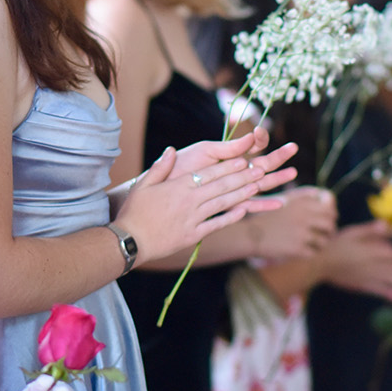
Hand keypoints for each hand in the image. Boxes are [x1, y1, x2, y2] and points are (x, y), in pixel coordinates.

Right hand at [113, 136, 297, 264]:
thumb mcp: (144, 185)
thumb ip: (160, 167)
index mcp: (179, 187)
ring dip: (241, 194)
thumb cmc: (135, 212)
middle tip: (260, 169)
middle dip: (242, 177)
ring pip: (223, 203)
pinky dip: (230, 217)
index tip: (243, 159)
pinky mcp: (193, 234)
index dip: (228, 166)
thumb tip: (171, 150)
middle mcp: (190, 201)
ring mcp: (193, 218)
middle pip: (221, 186)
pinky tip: (243, 210)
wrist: (131, 240)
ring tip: (257, 186)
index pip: (209, 173)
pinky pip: (216, 224)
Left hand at [168, 126, 298, 206]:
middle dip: (278, 156)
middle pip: (262, 163)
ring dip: (277, 179)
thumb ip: (228, 148)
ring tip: (293, 173)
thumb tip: (251, 138)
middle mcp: (234, 172)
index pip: (251, 146)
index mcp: (229, 155)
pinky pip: (249, 205)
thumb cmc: (182, 166)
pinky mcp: (228, 204)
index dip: (259, 140)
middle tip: (293, 148)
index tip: (259, 134)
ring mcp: (233, 188)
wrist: (164, 187)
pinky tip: (279, 204)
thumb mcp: (205, 151)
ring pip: (260, 183)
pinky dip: (263, 205)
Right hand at [247, 187, 337, 264]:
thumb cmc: (271, 220)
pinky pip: (314, 253)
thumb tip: (329, 203)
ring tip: (315, 244)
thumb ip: (307, 202)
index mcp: (302, 205)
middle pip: (329, 225)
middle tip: (326, 235)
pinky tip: (304, 251)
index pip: (329, 210)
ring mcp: (301, 234)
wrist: (252, 234)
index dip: (332, 217)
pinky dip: (311, 253)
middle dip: (330, 231)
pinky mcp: (297, 249)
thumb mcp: (288, 204)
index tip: (329, 221)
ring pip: (324, 241)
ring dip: (321, 244)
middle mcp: (304, 218)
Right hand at [317, 220, 391, 301]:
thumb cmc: (335, 243)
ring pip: (388, 280)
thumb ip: (371, 230)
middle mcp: (371, 265)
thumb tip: (388, 226)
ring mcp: (366, 276)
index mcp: (371, 251)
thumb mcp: (353, 231)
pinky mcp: (359, 285)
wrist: (319, 262)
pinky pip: (376, 290)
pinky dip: (386, 293)